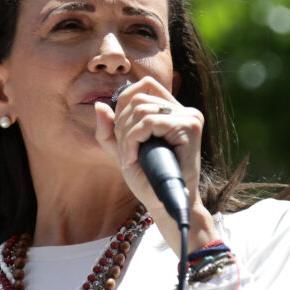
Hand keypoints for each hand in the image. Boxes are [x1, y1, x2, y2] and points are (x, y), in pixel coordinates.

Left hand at [93, 76, 202, 212]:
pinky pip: (150, 122)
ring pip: (141, 110)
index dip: (123, 104)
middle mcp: (184, 110)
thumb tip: (99, 105)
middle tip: (124, 153)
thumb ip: (109, 131)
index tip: (121, 135)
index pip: (144, 86)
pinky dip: (134, 140)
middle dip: (121, 125)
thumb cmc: (147, 180)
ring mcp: (190, 117)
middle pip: (138, 97)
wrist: (165, 204)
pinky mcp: (190, 127)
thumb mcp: (122, 151)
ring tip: (129, 158)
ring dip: (126, 136)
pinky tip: (134, 159)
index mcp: (172, 111)